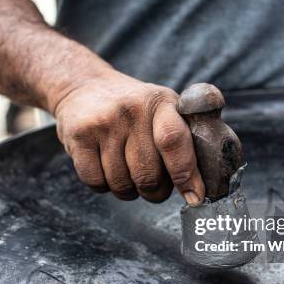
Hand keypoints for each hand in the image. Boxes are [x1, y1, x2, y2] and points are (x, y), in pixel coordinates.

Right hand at [53, 71, 204, 205]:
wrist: (84, 86)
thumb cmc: (134, 109)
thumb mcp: (165, 107)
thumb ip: (188, 138)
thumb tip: (206, 185)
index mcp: (161, 102)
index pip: (174, 141)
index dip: (186, 174)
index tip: (194, 196)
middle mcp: (132, 110)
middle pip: (148, 175)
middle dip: (154, 191)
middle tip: (153, 184)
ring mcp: (103, 123)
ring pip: (122, 184)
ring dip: (128, 189)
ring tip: (127, 170)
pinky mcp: (78, 136)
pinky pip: (96, 183)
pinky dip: (103, 186)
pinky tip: (105, 167)